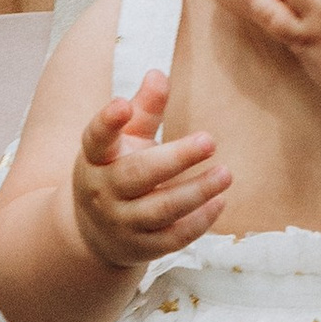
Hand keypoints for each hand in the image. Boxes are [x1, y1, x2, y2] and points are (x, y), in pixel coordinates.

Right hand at [73, 71, 231, 268]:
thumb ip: (144, 109)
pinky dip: (199, 221)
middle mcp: (104, 192)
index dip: (107, 122)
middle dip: (175, 158)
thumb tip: (158, 74)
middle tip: (210, 140)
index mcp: (95, 159)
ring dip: (196, 192)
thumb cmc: (116, 170)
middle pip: (138, 175)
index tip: (122, 104)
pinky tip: (220, 202)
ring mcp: (122, 222)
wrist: (95, 233)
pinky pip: (173, 237)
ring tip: (225, 173)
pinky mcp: (143, 247)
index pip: (96, 138)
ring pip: (160, 209)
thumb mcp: (125, 140)